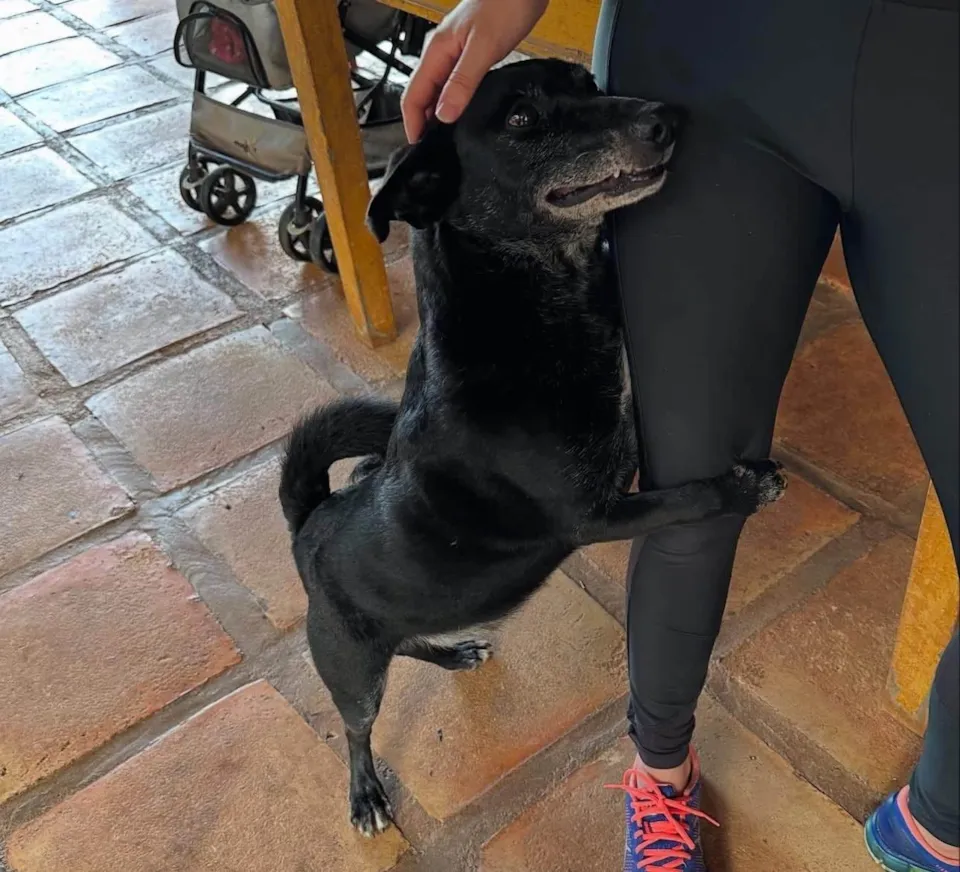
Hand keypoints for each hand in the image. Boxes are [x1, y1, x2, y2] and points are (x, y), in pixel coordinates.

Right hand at [401, 0, 549, 141]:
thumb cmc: (505, 5)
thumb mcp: (483, 48)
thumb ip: (462, 82)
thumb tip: (443, 115)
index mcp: (437, 51)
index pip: (413, 95)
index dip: (412, 123)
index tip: (418, 147)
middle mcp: (441, 53)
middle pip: (422, 94)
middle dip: (422, 123)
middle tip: (433, 150)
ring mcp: (455, 53)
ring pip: (437, 90)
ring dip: (438, 114)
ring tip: (446, 138)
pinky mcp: (470, 54)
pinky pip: (454, 84)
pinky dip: (453, 102)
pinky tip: (463, 113)